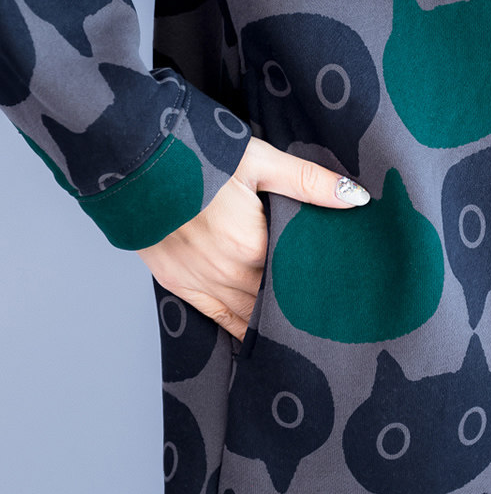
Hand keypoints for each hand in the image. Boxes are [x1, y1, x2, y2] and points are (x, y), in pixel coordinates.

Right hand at [136, 137, 369, 341]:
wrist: (132, 156)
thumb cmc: (196, 154)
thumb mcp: (259, 160)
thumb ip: (308, 182)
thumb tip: (356, 197)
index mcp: (252, 246)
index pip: (296, 280)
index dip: (317, 288)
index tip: (339, 297)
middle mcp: (228, 273)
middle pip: (273, 302)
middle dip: (298, 308)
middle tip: (327, 320)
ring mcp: (200, 282)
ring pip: (248, 317)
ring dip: (271, 323)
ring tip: (299, 336)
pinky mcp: (178, 283)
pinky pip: (217, 319)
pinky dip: (238, 329)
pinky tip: (256, 339)